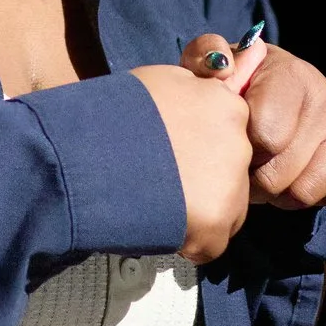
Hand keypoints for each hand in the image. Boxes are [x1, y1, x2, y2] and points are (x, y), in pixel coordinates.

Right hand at [128, 62, 254, 264]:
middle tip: (162, 178)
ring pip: (227, 210)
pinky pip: (210, 243)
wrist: (86, 152)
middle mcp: (239, 142)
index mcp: (226, 104)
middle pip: (232, 173)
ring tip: (157, 200)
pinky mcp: (215, 223)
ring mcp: (231, 185)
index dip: (201, 147)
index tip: (174, 152)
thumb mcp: (161, 82)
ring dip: (198, 211)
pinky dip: (187, 241)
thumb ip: (194, 93)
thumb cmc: (113, 114)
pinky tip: (159, 221)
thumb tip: (209, 90)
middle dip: (203, 180)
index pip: (232, 133)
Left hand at [181, 34, 325, 209]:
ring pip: (304, 192)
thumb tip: (224, 65)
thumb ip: (205, 56)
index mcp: (290, 73)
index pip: (267, 137)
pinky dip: (303, 196)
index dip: (243, 150)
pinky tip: (292, 172)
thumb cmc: (237, 85)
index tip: (234, 140)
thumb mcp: (211, 66)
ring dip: (277, 192)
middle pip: (280, 173)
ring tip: (267, 168)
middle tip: (246, 163)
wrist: (279, 90)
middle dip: (254, 178)